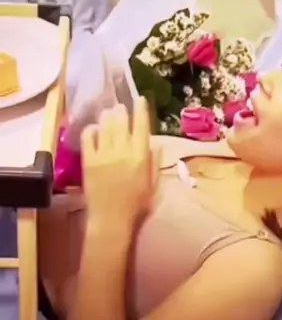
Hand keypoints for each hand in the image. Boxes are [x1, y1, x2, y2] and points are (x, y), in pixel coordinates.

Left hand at [80, 98, 157, 228]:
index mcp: (140, 156)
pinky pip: (88, 138)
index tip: (140, 99)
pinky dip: (91, 129)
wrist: (111, 220)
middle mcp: (122, 151)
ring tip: (108, 112)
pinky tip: (94, 129)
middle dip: (121, 110)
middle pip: (121, 121)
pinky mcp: (88, 160)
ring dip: (107, 116)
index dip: (141, 110)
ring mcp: (104, 154)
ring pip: (105, 126)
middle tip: (120, 106)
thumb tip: (155, 143)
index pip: (141, 126)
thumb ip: (155, 162)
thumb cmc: (137, 205)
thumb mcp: (153, 184)